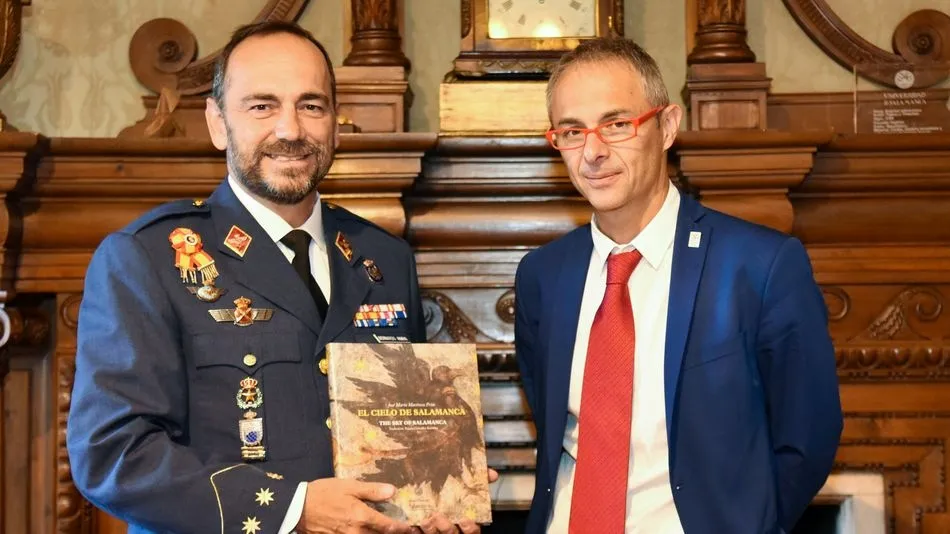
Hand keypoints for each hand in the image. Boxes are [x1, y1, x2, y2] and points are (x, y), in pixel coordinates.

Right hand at [296, 478, 413, 533]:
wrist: (297, 507)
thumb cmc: (324, 493)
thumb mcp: (348, 486)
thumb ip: (371, 490)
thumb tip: (392, 491)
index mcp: (361, 517)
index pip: (388, 526)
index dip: (401, 528)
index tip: (410, 528)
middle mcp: (356, 532)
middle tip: (401, 530)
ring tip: (383, 529)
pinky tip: (363, 530)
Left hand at [411, 469, 499, 533]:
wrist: (431, 495)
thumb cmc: (453, 494)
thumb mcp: (467, 488)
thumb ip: (480, 481)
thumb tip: (492, 474)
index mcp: (465, 523)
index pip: (472, 531)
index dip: (470, 528)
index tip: (464, 519)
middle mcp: (452, 530)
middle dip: (446, 527)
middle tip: (437, 515)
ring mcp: (437, 533)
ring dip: (430, 529)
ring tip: (424, 519)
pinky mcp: (423, 533)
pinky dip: (414, 530)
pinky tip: (410, 524)